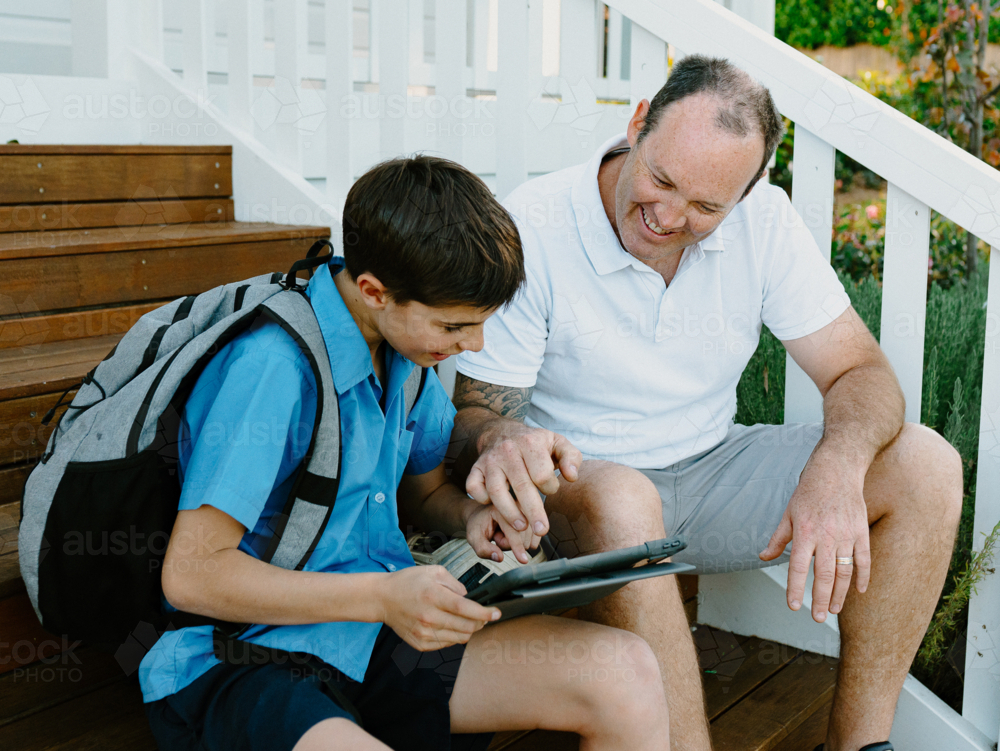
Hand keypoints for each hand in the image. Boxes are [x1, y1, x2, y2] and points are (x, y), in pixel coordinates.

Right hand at [378, 566, 500, 650]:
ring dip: (468, 630)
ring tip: (464, 619)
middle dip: (480, 623)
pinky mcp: (421, 643)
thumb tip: (468, 597)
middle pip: (466, 627)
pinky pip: (447, 644)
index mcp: (433, 596)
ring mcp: (424, 633)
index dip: (484, 613)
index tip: (496, 613)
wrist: (383, 599)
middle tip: (482, 616)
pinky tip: (448, 625)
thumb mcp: (433, 571)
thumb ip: (455, 583)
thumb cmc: (407, 583)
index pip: (465, 609)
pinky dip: (453, 636)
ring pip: (459, 638)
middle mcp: (429, 617)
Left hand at [465, 502, 533, 563]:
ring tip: (503, 534)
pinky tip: (513, 535)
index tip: (523, 560)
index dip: (516, 547)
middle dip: (507, 544)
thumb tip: (499, 557)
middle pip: (522, 539)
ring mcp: (527, 512)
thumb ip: (483, 549)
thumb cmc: (479, 524)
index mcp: (501, 508)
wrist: (483, 514)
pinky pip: (534, 541)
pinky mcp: (533, 519)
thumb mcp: (474, 537)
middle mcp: (517, 507)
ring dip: (515, 544)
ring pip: (528, 541)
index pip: (513, 531)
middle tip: (496, 536)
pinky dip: (523, 543)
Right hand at [467, 421, 581, 557]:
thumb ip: (571, 458)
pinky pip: (473, 487)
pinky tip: (493, 507)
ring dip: (509, 512)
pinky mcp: (476, 469)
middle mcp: (507, 451)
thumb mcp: (557, 443)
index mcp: (530, 443)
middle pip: (521, 485)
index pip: (541, 474)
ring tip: (521, 527)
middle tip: (542, 530)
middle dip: (533, 512)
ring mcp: (489, 460)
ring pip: (496, 490)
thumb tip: (572, 477)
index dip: (550, 487)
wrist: (502, 432)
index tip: (550, 489)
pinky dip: (481, 499)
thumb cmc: (534, 443)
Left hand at [759, 450, 871, 622]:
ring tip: (832, 609)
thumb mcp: (788, 513)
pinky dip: (862, 577)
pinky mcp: (861, 532)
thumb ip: (778, 539)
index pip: (797, 566)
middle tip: (817, 618)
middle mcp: (826, 536)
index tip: (794, 606)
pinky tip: (858, 592)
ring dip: (839, 594)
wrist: (837, 469)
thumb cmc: (808, 491)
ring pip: (844, 572)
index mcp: (804, 531)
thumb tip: (764, 557)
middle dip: (820, 599)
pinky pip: (864, 560)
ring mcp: (846, 534)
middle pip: (823, 575)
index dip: (795, 588)